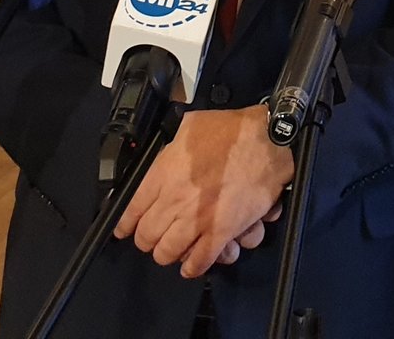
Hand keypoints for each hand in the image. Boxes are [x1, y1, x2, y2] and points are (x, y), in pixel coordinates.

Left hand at [115, 107, 293, 277]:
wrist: (267, 141)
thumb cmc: (231, 130)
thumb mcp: (190, 126)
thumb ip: (171, 145)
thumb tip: (166, 155)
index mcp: (163, 175)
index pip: (130, 212)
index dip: (126, 224)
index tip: (126, 229)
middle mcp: (174, 201)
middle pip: (146, 237)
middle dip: (147, 240)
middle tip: (153, 237)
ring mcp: (197, 220)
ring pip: (168, 253)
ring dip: (168, 253)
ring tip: (172, 250)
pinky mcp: (222, 233)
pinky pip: (199, 261)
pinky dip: (193, 267)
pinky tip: (190, 265)